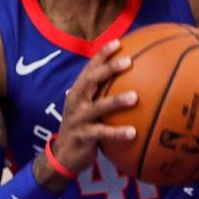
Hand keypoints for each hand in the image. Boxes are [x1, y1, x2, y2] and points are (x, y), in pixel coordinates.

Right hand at [36, 39, 136, 189]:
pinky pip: (102, 134)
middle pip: (91, 80)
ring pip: (98, 107)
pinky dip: (118, 133)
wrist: (62, 156)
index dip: (102, 54)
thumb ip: (103, 94)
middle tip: (129, 62)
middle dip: (109, 69)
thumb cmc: (83, 126)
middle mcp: (76, 101)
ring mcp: (78, 119)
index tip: (119, 42)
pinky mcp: (82, 137)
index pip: (90, 67)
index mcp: (78, 91)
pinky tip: (133, 133)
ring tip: (135, 97)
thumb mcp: (89, 107)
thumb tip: (136, 81)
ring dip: (116, 100)